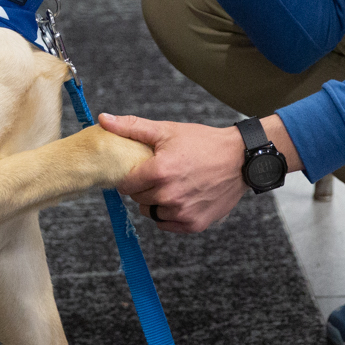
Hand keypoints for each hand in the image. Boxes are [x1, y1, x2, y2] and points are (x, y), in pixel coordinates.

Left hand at [97, 113, 248, 233]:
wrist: (241, 159)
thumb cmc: (204, 143)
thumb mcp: (167, 130)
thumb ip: (131, 127)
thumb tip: (103, 120)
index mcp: (159, 172)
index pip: (126, 185)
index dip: (130, 177)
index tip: (140, 170)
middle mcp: (170, 195)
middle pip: (138, 198)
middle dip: (144, 187)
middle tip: (159, 175)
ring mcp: (183, 212)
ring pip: (152, 212)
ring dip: (156, 202)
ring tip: (172, 186)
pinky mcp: (195, 224)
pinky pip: (167, 224)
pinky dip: (170, 215)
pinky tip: (181, 198)